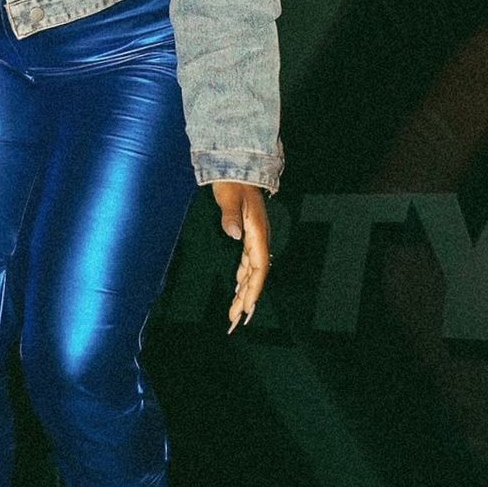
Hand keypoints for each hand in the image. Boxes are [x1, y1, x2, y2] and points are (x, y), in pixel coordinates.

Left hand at [212, 180, 271, 332]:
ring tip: (235, 312)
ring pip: (251, 270)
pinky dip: (242, 277)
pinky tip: (237, 287)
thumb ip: (230, 215)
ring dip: (243, 291)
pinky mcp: (247, 234)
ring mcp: (254, 236)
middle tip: (235, 320)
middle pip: (255, 274)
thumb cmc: (232, 181)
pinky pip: (247, 262)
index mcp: (256, 231)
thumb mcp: (228, 196)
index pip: (259, 267)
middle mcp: (258, 237)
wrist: (237, 166)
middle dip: (247, 298)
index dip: (254, 289)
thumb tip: (235, 235)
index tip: (246, 308)